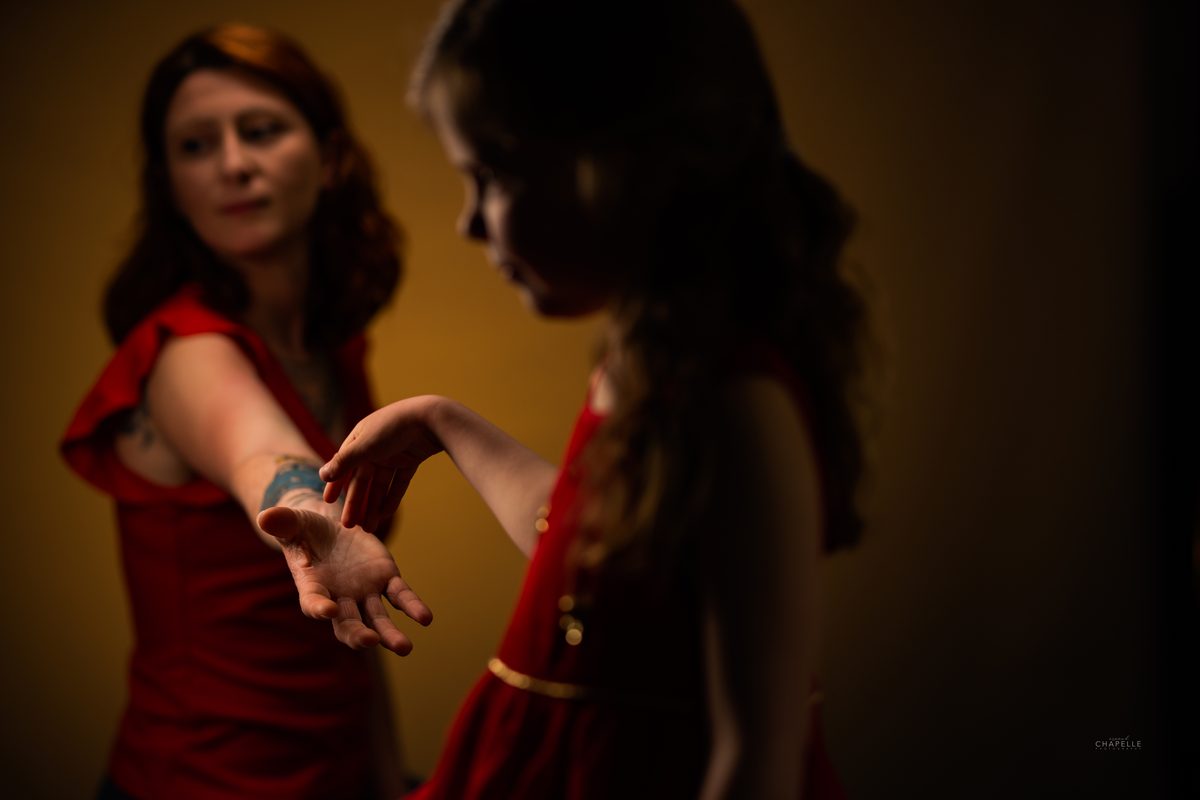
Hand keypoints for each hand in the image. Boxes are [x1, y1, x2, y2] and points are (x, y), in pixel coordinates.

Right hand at [257, 506, 432, 653]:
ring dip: (390, 634)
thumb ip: (283, 523)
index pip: (313, 603)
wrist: (330, 527)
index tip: (327, 611)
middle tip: (369, 641)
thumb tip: (265, 516)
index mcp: (312, 587)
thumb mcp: (294, 522)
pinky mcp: (385, 581)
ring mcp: (364, 593)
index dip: (319, 608)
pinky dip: (412, 607)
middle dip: (357, 634)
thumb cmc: (305, 529)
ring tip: (404, 647)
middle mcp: (338, 599)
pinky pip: (401, 597)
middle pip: (347, 624)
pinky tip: (425, 618)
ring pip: (377, 619)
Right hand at [320, 396, 443, 531]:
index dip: (336, 483)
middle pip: (362, 480)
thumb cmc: (392, 428)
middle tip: (348, 525)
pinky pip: (398, 483)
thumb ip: (343, 462)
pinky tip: (385, 515)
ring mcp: (393, 454)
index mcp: (360, 439)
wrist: (431, 419)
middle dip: (355, 502)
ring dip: (373, 505)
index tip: (328, 501)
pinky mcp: (411, 460)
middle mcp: (375, 447)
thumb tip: (322, 475)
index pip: (344, 465)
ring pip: (380, 485)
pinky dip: (392, 498)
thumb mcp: (364, 445)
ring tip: (368, 527)